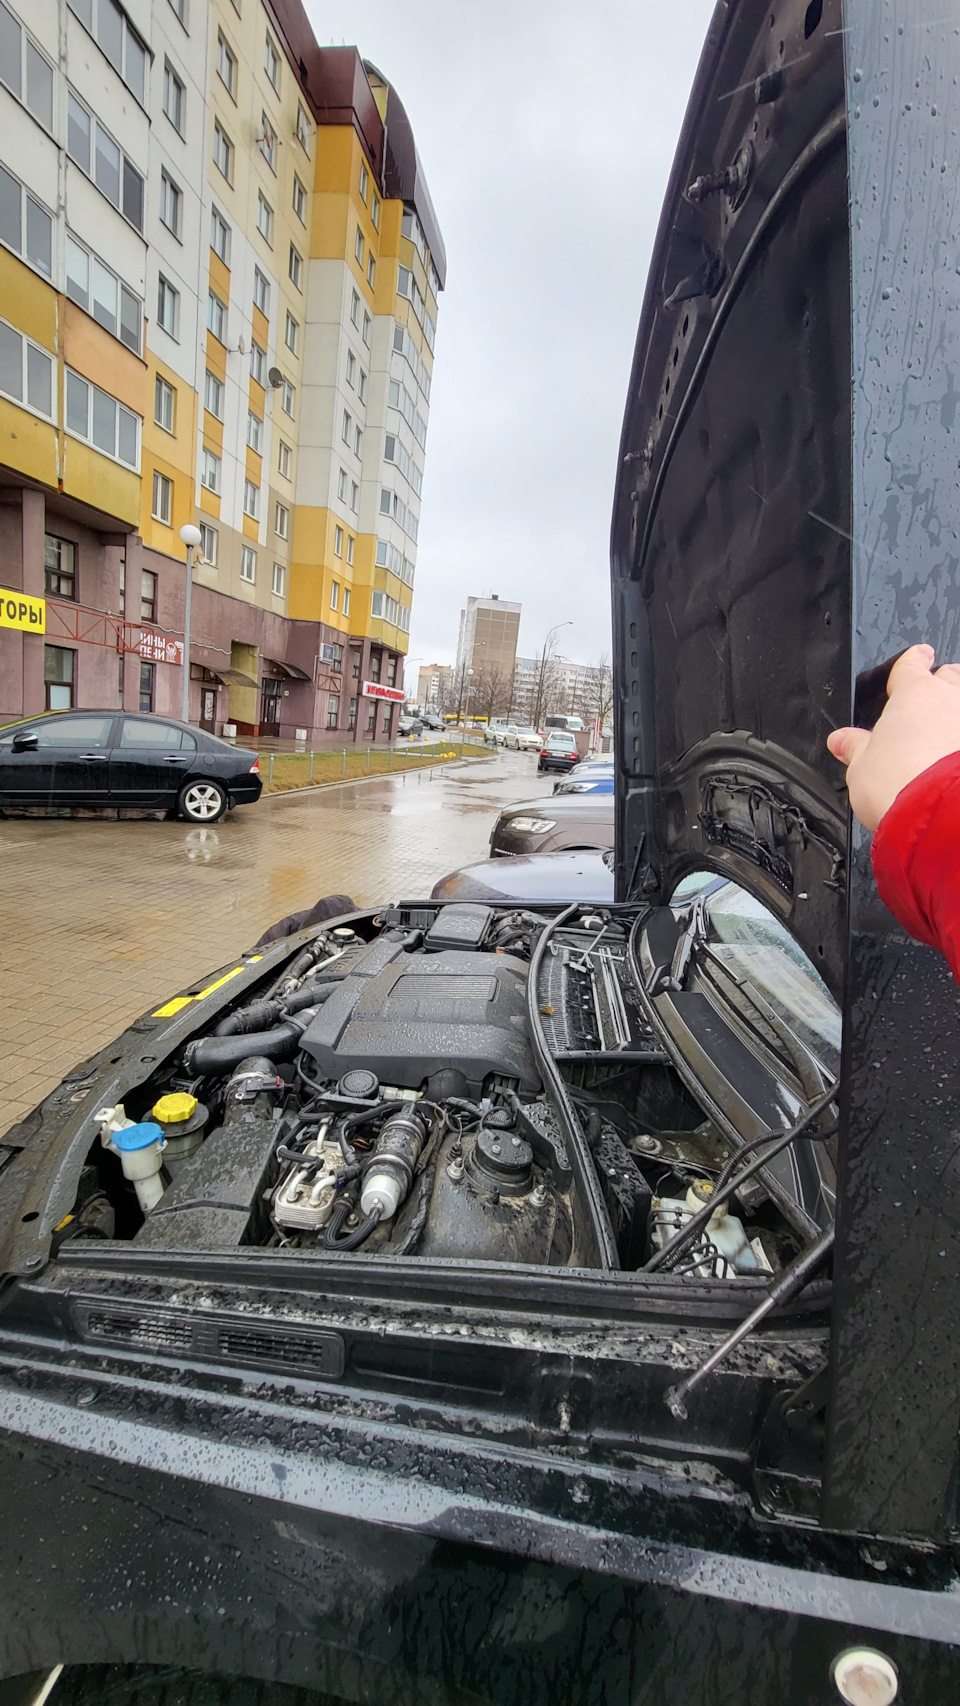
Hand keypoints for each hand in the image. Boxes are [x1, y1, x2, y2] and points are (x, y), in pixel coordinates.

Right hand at [827, 645, 959, 831]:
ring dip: (956, 713)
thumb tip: (842, 741)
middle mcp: (950, 700)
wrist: (940, 817)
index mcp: (913, 695)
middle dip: (942, 684)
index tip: (917, 657)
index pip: (911, 664)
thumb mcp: (861, 768)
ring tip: (947, 734)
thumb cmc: (901, 787)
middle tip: (930, 702)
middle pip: (950, 676)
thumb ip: (855, 749)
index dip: (913, 660)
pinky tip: (954, 760)